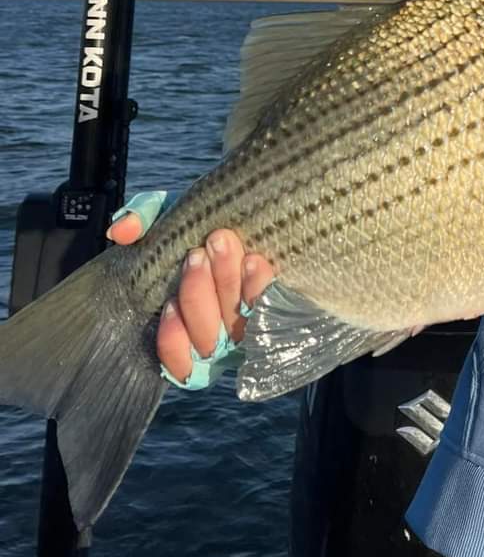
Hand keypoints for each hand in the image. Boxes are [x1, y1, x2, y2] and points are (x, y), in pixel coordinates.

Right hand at [108, 191, 274, 388]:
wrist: (274, 201)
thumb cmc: (214, 217)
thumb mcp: (174, 212)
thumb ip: (143, 217)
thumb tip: (121, 232)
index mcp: (191, 322)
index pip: (177, 355)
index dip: (172, 339)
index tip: (168, 305)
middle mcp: (224, 332)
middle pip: (207, 335)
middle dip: (198, 292)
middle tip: (200, 250)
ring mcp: (256, 323)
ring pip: (237, 324)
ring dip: (225, 283)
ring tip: (222, 241)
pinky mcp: (288, 309)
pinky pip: (273, 311)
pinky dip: (258, 289)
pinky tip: (253, 263)